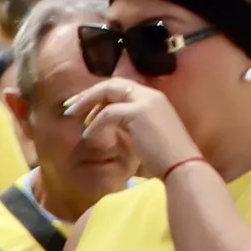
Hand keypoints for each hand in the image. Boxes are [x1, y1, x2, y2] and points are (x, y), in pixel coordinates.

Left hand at [65, 74, 199, 179]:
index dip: (99, 94)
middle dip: (88, 94)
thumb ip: (128, 125)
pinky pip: (108, 113)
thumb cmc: (164, 158)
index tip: (81, 106)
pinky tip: (88, 136)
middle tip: (69, 107)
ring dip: (87, 104)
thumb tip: (105, 125)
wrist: (181, 166)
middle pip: (112, 84)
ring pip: (108, 92)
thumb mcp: (145, 135)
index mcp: (154, 99)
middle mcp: (151, 95)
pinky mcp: (139, 113)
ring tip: (73, 118)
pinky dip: (95, 124)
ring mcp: (146, 102)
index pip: (121, 87)